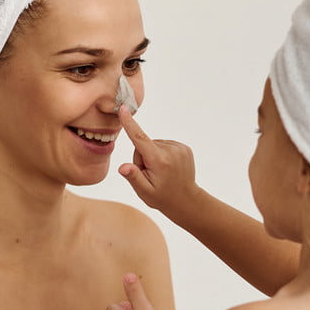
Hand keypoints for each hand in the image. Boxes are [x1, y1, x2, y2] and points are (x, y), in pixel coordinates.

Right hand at [118, 106, 201, 221]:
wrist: (186, 200)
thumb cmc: (162, 197)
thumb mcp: (144, 191)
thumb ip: (133, 177)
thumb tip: (123, 167)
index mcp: (159, 160)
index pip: (140, 138)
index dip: (130, 123)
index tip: (124, 109)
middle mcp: (171, 150)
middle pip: (144, 144)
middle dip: (142, 157)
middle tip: (150, 174)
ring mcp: (180, 148)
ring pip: (154, 144)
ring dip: (152, 156)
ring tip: (160, 172)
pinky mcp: (184, 147)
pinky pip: (164, 145)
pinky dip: (162, 154)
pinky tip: (167, 167)